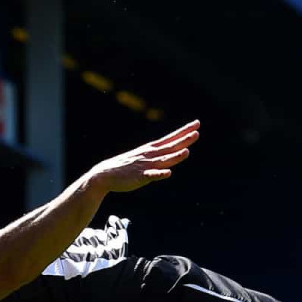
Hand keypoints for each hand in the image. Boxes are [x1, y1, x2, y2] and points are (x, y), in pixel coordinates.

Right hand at [85, 120, 199, 193]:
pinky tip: (168, 173)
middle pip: (170, 146)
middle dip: (183, 140)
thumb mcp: (142, 157)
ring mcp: (145, 165)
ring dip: (175, 156)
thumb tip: (169, 153)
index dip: (184, 132)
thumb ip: (156, 156)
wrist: (104, 174)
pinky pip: (151, 176)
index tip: (196, 124)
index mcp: (151, 149)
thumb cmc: (125, 166)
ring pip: (163, 160)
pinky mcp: (139, 177)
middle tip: (196, 132)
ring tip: (187, 152)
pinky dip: (159, 174)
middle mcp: (150, 155)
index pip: (170, 138)